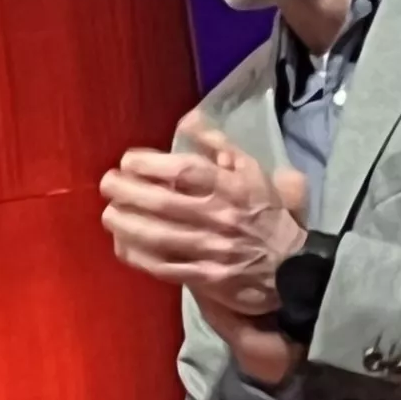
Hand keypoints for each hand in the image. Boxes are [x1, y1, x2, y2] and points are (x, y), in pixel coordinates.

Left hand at [99, 128, 312, 383]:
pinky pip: (164, 266)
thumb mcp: (253, 173)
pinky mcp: (205, 278)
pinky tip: (121, 244)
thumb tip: (190, 121)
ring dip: (127, 224)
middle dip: (128, 192)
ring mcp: (211, 250)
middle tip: (107, 184)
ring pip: (159, 236)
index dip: (151, 164)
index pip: (185, 171)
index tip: (128, 160)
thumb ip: (220, 146)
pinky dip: (138, 256)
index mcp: (232, 188)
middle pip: (164, 202)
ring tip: (108, 214)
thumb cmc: (267, 214)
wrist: (293, 268)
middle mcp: (220, 217)